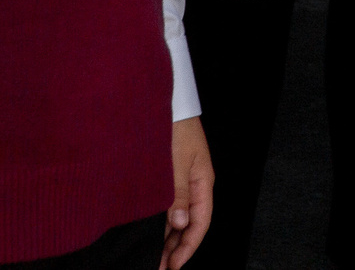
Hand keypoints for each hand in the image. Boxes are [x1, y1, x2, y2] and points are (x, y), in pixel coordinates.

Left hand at [165, 118, 214, 267]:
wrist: (160, 101)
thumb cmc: (172, 126)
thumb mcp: (174, 162)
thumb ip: (177, 194)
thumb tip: (181, 224)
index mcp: (203, 180)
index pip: (201, 221)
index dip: (188, 246)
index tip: (173, 265)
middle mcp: (195, 182)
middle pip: (191, 222)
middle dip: (177, 247)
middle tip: (160, 267)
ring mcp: (182, 178)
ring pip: (179, 215)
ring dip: (169, 237)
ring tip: (155, 256)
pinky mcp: (169, 174)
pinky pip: (170, 205)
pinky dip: (162, 221)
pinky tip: (151, 231)